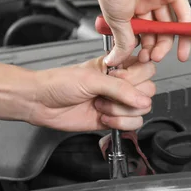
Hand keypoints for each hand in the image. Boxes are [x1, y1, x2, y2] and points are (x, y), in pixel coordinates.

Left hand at [28, 56, 155, 130]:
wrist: (41, 103)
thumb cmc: (59, 83)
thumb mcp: (91, 80)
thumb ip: (120, 89)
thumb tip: (143, 100)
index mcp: (117, 66)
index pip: (146, 68)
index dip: (137, 76)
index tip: (120, 79)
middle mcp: (120, 83)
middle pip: (148, 90)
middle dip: (130, 96)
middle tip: (108, 94)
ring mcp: (117, 102)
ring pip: (142, 109)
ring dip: (121, 111)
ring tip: (101, 106)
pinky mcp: (113, 119)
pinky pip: (132, 124)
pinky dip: (120, 123)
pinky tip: (104, 118)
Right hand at [88, 0, 190, 66]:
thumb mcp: (115, 22)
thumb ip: (121, 42)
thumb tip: (115, 59)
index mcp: (128, 8)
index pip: (140, 32)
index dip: (142, 47)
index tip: (140, 57)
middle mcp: (144, 2)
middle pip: (156, 30)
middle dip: (154, 47)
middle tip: (150, 57)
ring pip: (169, 25)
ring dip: (167, 43)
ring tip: (160, 55)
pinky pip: (184, 13)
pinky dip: (186, 31)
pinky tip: (184, 46)